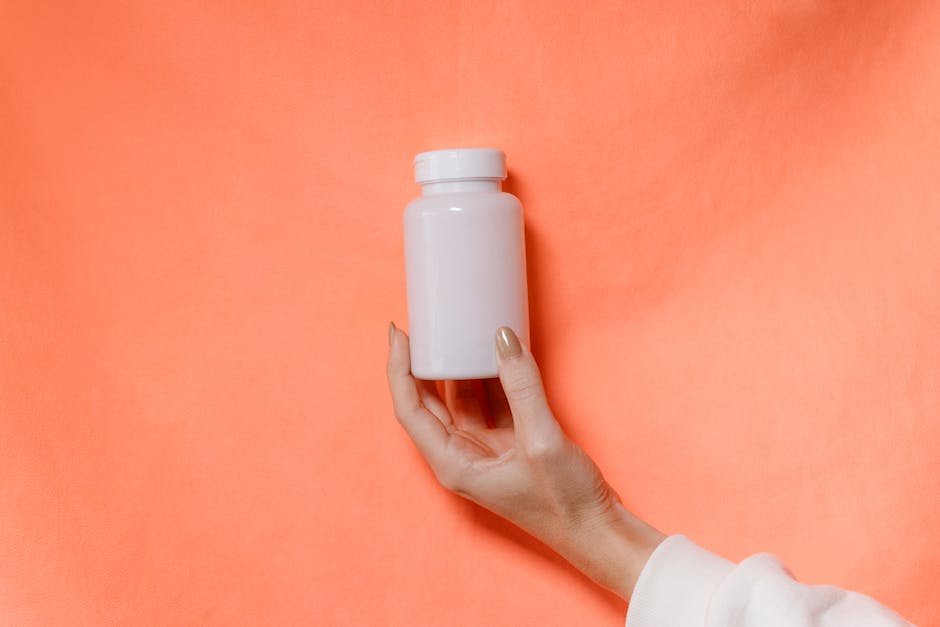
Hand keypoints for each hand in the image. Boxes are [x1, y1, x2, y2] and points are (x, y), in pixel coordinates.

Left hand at [386, 323, 663, 599]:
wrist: (598, 532)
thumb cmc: (564, 502)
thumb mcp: (541, 439)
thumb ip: (521, 386)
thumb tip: (502, 337)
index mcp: (453, 463)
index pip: (411, 409)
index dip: (400, 370)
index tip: (400, 333)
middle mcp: (462, 456)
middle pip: (430, 402)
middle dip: (424, 363)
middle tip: (425, 325)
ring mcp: (486, 450)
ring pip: (462, 400)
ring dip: (459, 368)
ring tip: (457, 332)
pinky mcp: (510, 444)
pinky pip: (492, 402)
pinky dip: (491, 378)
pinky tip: (496, 353)